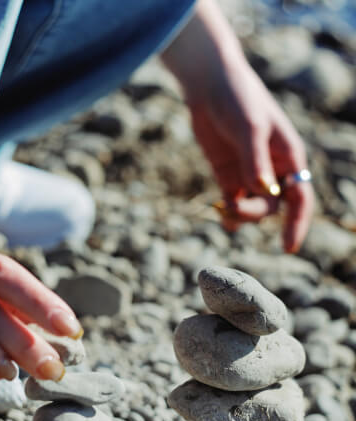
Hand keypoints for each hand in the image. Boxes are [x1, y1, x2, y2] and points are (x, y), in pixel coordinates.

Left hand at [188, 61, 313, 252]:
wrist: (209, 84)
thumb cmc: (238, 99)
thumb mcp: (249, 128)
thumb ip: (255, 162)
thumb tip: (264, 193)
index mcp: (289, 156)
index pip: (300, 198)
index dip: (297, 223)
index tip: (288, 246)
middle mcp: (273, 168)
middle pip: (272, 206)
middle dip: (255, 213)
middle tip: (234, 208)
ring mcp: (250, 172)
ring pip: (251, 206)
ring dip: (240, 214)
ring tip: (224, 210)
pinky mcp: (228, 173)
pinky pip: (232, 201)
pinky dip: (229, 213)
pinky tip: (223, 217)